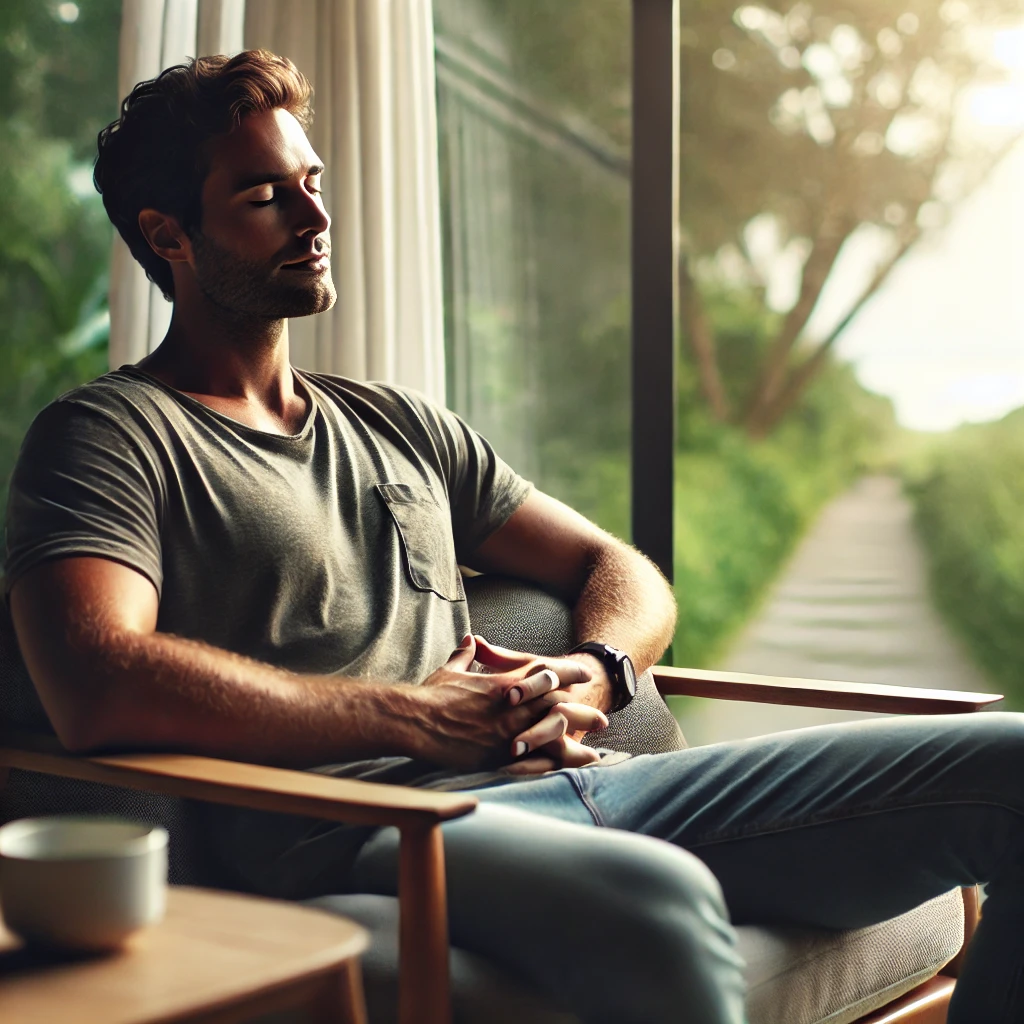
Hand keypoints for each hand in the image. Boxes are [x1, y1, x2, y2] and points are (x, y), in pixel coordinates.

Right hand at [413, 636, 603, 770]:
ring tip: (596, 752)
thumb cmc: (431, 696)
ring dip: (578, 744)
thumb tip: (470, 640)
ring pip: (555, 736)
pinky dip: (555, 765)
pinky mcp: (498, 756)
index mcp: (505, 684)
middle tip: (602, 719)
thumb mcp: (452, 670)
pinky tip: (568, 772)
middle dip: (583, 712)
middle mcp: (513, 707)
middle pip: (559, 707)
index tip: (584, 675)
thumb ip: (466, 655)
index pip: (546, 675)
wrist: (415, 720)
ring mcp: (508, 733)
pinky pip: (536, 762)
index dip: (568, 673)